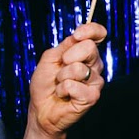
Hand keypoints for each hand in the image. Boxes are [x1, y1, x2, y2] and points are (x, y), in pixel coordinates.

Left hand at [28, 22, 106, 136]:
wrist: (41, 108)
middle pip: (89, 47)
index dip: (91, 30)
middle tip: (60, 69)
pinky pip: (74, 86)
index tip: (77, 35)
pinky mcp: (93, 96)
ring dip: (62, 77)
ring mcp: (95, 81)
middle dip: (68, 57)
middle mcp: (94, 65)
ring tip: (60, 85)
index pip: (98, 34)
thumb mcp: (50, 58)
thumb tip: (78, 36)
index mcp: (85, 53)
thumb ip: (64, 46)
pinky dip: (63, 90)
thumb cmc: (45, 84)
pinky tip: (64, 95)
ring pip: (79, 69)